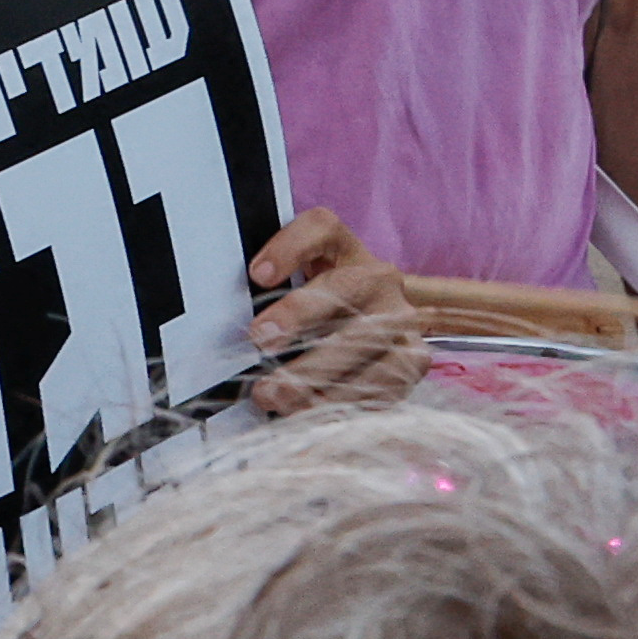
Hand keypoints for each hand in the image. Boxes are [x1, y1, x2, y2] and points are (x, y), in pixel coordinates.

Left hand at [236, 209, 420, 411]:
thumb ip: (264, 297)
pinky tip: (313, 410)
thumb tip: (223, 323)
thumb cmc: (316, 313)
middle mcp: (379, 278)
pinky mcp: (414, 358)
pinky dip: (344, 399)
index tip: (255, 274)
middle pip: (342, 286)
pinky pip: (385, 381)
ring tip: (275, 395)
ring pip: (365, 339)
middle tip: (259, 342)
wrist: (375, 336)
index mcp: (343, 249)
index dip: (289, 246)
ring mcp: (402, 318)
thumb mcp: (291, 293)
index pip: (321, 227)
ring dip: (316, 372)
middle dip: (298, 315)